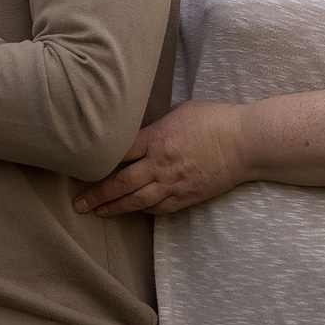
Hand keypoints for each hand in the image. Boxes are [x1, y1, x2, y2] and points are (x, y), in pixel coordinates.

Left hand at [72, 101, 250, 215]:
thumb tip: (137, 132)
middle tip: (78, 204)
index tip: (79, 171)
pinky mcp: (188, 196)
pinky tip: (131, 211)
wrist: (246, 143)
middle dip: (97, 195)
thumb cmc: (214, 119)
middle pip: (121, 184)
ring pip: (137, 202)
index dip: (96, 165)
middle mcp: (161, 164)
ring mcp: (174, 183)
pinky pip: (159, 208)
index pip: (117, 155)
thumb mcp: (178, 111)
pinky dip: (142, 211)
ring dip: (114, 208)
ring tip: (97, 212)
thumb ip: (155, 125)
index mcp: (156, 139)